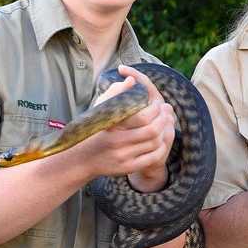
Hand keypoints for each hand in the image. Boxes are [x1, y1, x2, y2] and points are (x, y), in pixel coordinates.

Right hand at [83, 65, 176, 190]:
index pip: (143, 117)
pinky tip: (160, 140)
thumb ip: (116, 93)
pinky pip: (152, 158)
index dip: (155, 110)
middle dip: (163, 121)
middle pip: (152, 131)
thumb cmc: (93, 129)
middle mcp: (117, 143)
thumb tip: (132, 79)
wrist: (82, 159)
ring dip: (164, 133)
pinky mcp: (127, 167)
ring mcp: (123, 157)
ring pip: (154, 144)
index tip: (158, 104)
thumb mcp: (99, 109)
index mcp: (112, 126)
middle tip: (165, 114)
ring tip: (164, 124)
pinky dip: (160, 147)